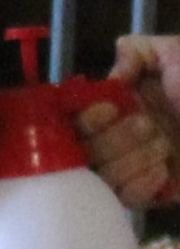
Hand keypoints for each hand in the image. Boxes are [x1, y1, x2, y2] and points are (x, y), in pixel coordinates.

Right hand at [75, 35, 179, 208]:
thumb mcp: (174, 52)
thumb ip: (136, 51)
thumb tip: (113, 76)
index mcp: (122, 101)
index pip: (77, 115)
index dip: (85, 116)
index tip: (111, 108)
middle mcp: (122, 134)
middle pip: (84, 149)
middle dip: (115, 138)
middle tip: (149, 125)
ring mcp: (138, 165)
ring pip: (102, 175)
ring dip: (131, 160)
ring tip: (164, 147)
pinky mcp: (157, 193)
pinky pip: (129, 198)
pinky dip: (142, 184)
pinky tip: (164, 171)